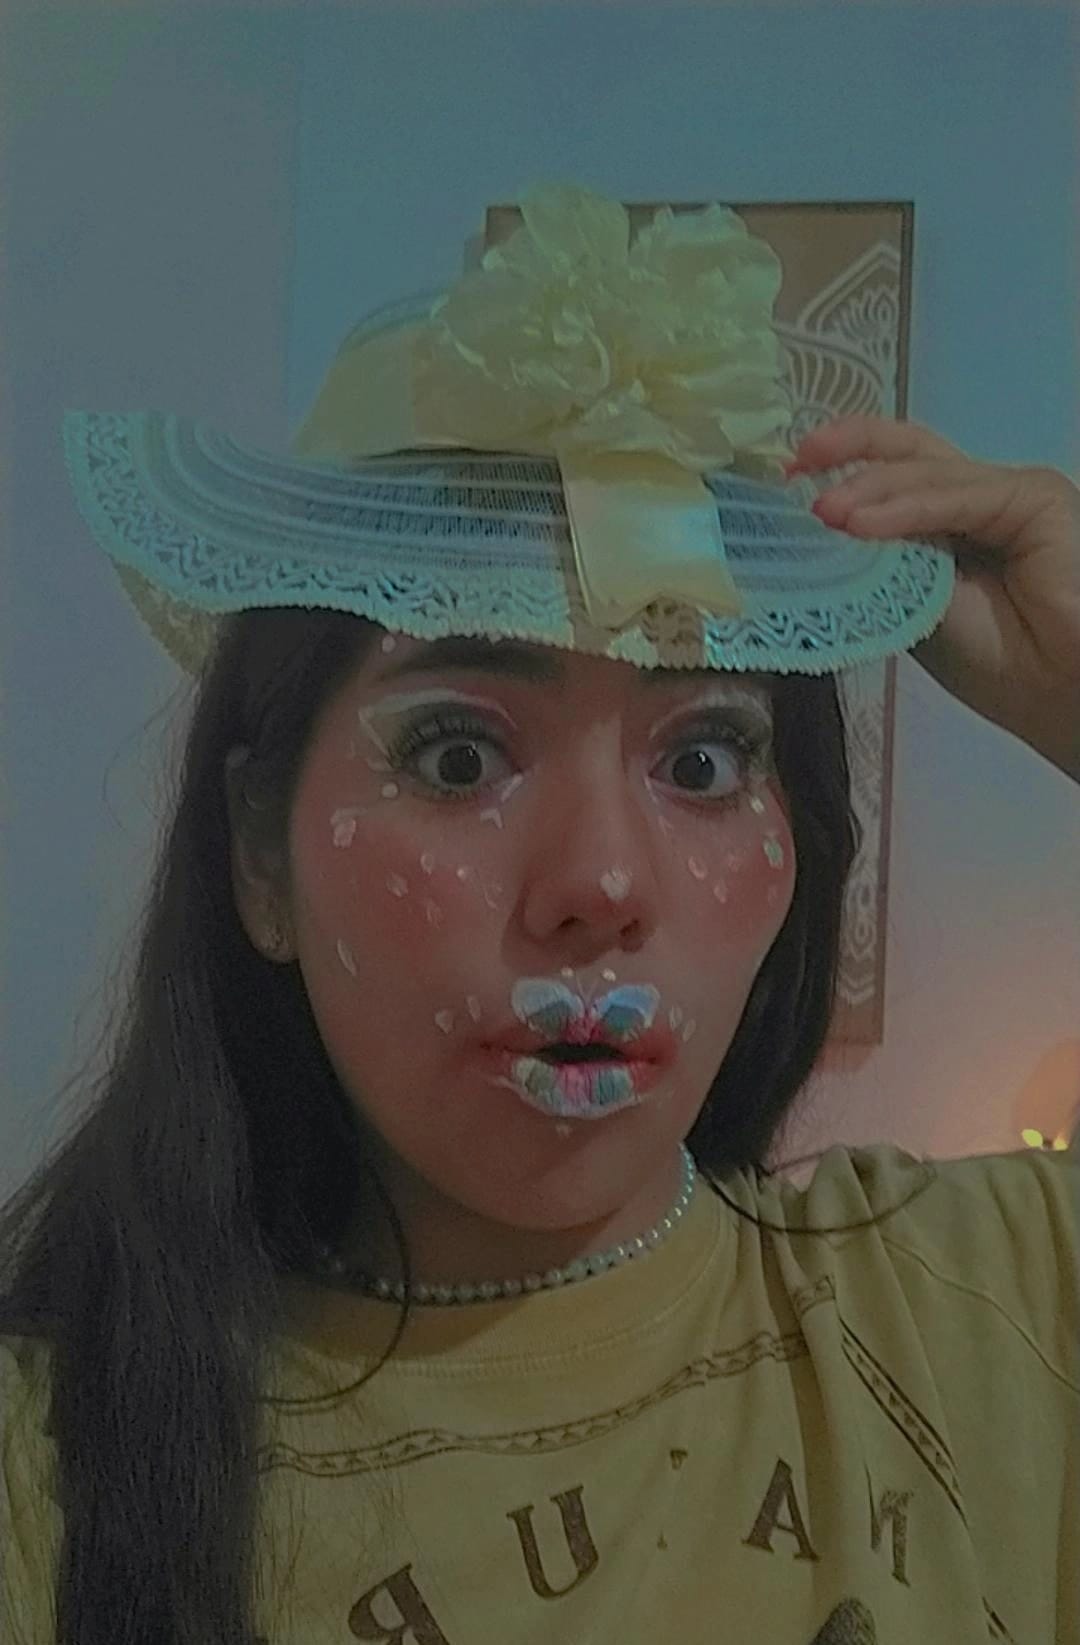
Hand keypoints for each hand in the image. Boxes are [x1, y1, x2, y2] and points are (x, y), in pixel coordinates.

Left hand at [785, 415, 1079, 783]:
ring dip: (867, 492)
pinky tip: (860, 523)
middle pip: (908, 451)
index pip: (891, 477)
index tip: (787, 481)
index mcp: (948, 526)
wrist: (1059, 693)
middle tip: (795, 464)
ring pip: (925, 474)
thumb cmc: (997, 664)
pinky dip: (905, 509)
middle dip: (848, 447)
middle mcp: (976, 499)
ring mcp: (1006, 492)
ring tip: (823, 513)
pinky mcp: (1034, 496)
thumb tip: (817, 534)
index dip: (842, 469)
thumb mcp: (913, 610)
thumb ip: (878, 568)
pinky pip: (956, 497)